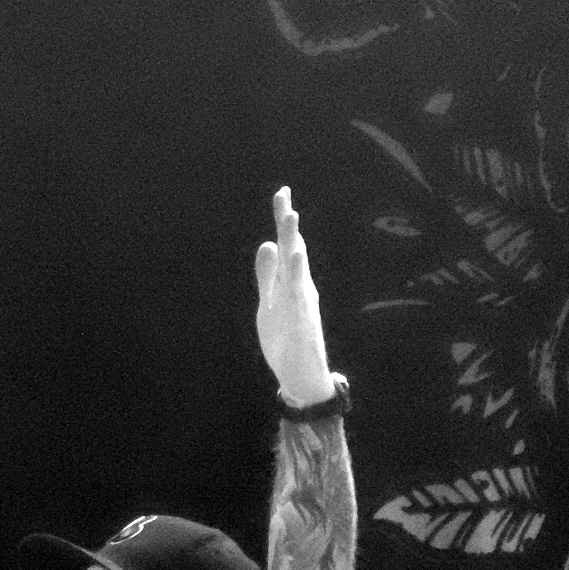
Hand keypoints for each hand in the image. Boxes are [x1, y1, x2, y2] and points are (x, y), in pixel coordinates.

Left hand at [254, 185, 335, 407]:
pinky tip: (295, 256)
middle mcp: (299, 287)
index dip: (283, 220)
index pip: (285, 245)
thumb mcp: (270, 302)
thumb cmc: (286, 339)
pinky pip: (298, 295)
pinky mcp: (301, 321)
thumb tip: (266, 244)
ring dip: (292, 241)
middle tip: (283, 194)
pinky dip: (296, 275)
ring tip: (290, 216)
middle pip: (291, 249)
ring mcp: (301, 303)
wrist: (302, 376)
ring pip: (296, 268)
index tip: (282, 193)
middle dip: (287, 223)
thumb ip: (267, 275)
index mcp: (291, 282)